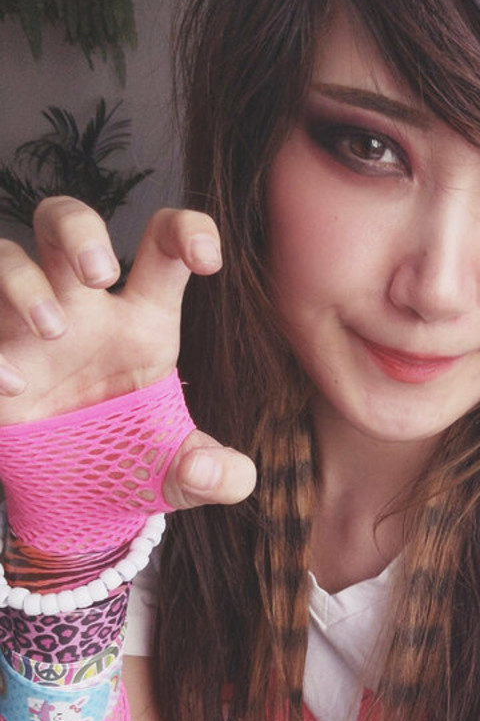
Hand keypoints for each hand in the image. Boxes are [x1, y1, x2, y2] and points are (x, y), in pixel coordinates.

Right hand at [0, 198, 254, 506]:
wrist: (75, 502)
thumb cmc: (133, 463)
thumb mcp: (187, 478)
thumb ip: (218, 475)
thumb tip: (214, 472)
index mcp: (142, 319)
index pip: (162, 244)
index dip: (188, 230)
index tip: (207, 258)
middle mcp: (81, 309)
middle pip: (64, 219)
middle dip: (79, 231)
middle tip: (101, 276)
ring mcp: (24, 326)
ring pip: (5, 256)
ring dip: (25, 282)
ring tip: (54, 330)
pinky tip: (13, 385)